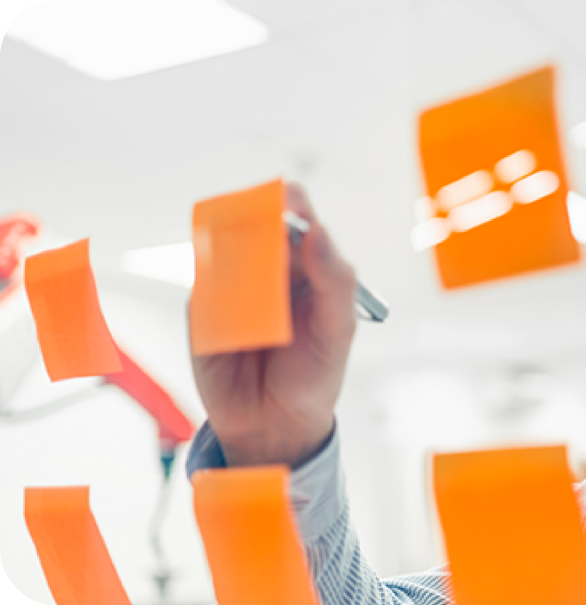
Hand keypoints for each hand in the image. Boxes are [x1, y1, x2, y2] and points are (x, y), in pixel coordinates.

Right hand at [189, 182, 356, 467]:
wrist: (273, 424)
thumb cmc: (314, 372)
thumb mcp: (338, 329)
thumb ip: (334, 279)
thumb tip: (317, 231)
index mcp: (307, 263)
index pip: (296, 215)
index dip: (290, 201)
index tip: (288, 204)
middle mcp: (268, 267)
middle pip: (253, 222)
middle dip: (254, 223)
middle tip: (263, 241)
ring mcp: (232, 284)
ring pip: (221, 249)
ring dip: (231, 257)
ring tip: (254, 296)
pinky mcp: (202, 308)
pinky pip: (201, 286)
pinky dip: (210, 290)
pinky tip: (230, 317)